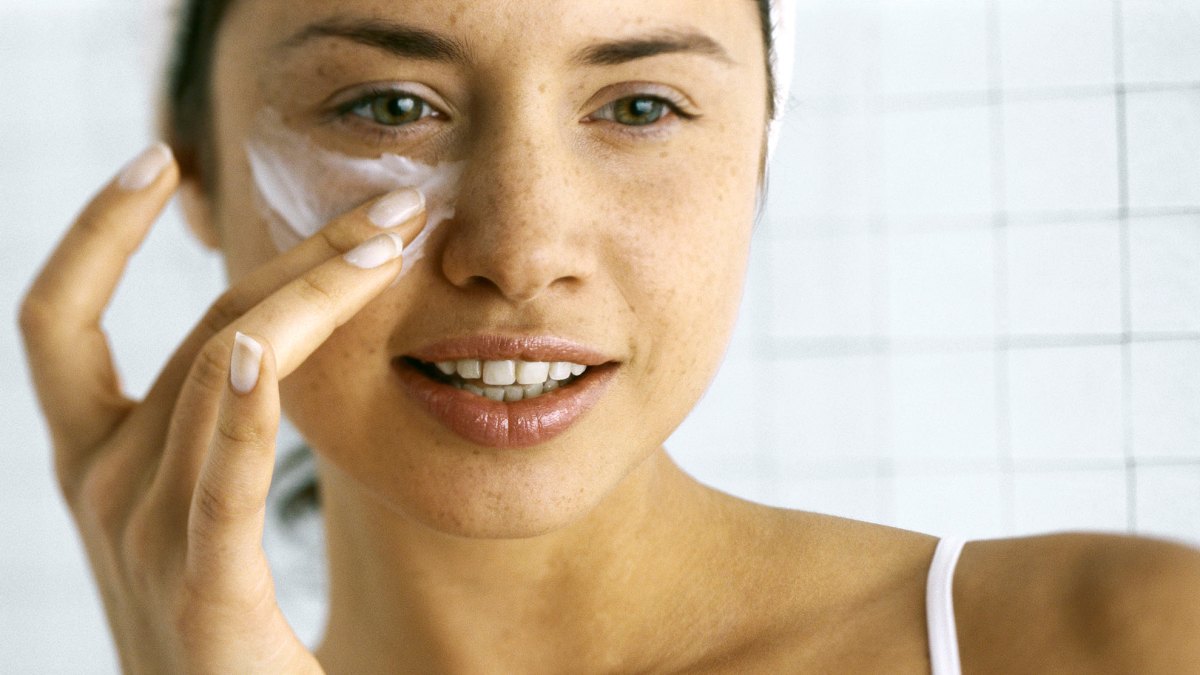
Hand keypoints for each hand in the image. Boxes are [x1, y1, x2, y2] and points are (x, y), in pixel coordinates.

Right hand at [19, 143, 424, 673]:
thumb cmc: (221, 635)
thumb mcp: (193, 515)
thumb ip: (213, 435)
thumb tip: (270, 337)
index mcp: (93, 464)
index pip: (58, 321)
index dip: (96, 232)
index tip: (160, 159)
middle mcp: (102, 486)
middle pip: (196, 326)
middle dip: (295, 252)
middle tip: (392, 206)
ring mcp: (144, 539)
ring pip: (222, 369)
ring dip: (311, 296)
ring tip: (391, 246)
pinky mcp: (204, 593)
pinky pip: (223, 479)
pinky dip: (243, 406)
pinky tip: (271, 346)